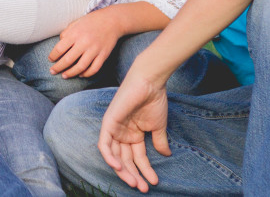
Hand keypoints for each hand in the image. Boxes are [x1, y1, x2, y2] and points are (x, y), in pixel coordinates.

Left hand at [49, 8, 122, 78]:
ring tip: (64, 76)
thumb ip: (67, 33)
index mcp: (75, 34)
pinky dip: (87, 74)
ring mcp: (95, 50)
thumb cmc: (92, 21)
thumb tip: (59, 44)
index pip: (60, 48)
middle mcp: (84, 42)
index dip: (53, 56)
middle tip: (52, 71)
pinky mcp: (104, 55)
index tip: (50, 60)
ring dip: (71, 73)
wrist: (112, 20)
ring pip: (81, 67)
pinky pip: (94, 68)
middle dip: (58, 67)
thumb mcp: (76, 22)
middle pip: (68, 60)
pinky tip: (81, 74)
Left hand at [98, 71, 170, 192]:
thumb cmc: (154, 101)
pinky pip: (104, 144)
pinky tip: (119, 167)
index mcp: (132, 134)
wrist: (150, 83)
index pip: (136, 158)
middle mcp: (121, 133)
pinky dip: (109, 156)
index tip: (153, 182)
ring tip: (135, 182)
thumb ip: (159, 141)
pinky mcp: (108, 122)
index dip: (144, 171)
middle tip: (143, 187)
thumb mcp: (158, 126)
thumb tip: (166, 154)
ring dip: (124, 170)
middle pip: (124, 159)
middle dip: (133, 174)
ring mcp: (114, 128)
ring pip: (114, 156)